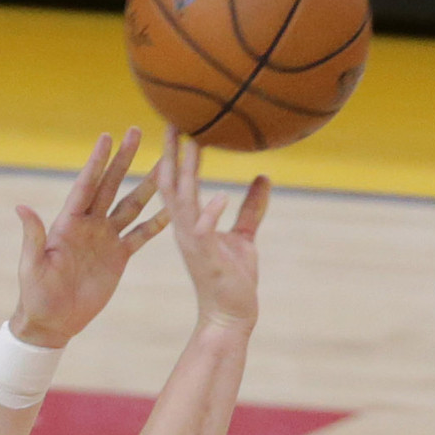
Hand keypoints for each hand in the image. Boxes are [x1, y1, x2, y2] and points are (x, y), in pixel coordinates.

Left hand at [9, 129, 169, 347]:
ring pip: (131, 205)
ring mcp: (106, 239)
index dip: (97, 161)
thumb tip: (21, 208)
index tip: (108, 136)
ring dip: (147, 186)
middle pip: (111, 185)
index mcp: (69, 222)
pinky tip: (173, 210)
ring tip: (165, 166)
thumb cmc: (37, 293)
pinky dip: (156, 224)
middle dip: (124, 159)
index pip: (87, 185)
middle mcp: (89, 224)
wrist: (54, 320)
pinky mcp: (118, 257)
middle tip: (137, 132)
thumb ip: (33, 236)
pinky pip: (140, 236)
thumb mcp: (33, 265)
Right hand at [157, 128, 269, 330]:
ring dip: (187, 172)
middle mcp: (185, 229)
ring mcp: (193, 243)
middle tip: (173, 118)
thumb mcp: (244, 237)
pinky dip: (211, 214)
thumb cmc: (234, 278)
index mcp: (190, 222)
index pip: (177, 180)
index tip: (178, 122)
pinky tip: (221, 197)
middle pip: (171, 183)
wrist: (231, 316)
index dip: (176, 153)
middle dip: (172, 152)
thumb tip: (263, 178)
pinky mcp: (207, 259)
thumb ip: (251, 208)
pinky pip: (205, 233)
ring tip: (192, 143)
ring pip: (183, 201)